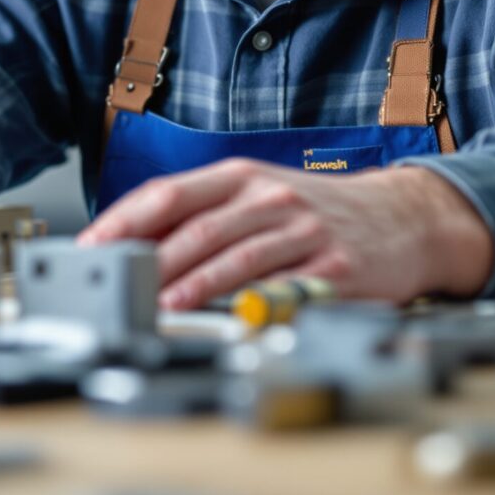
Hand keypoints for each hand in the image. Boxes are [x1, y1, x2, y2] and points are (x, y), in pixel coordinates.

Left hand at [76, 160, 493, 309]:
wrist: (404, 219)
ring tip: (160, 304)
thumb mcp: (258, 196)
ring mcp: (302, 231)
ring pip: (235, 256)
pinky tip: (224, 317)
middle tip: (115, 283)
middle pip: (196, 228)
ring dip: (192, 284)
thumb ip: (203, 215)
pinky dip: (248, 303)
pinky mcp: (332, 267)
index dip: (124, 220)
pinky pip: (282, 286)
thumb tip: (137, 245)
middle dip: (149, 259)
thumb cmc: (317, 212)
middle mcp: (268, 198)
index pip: (168, 194)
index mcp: (240, 177)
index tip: (91, 246)